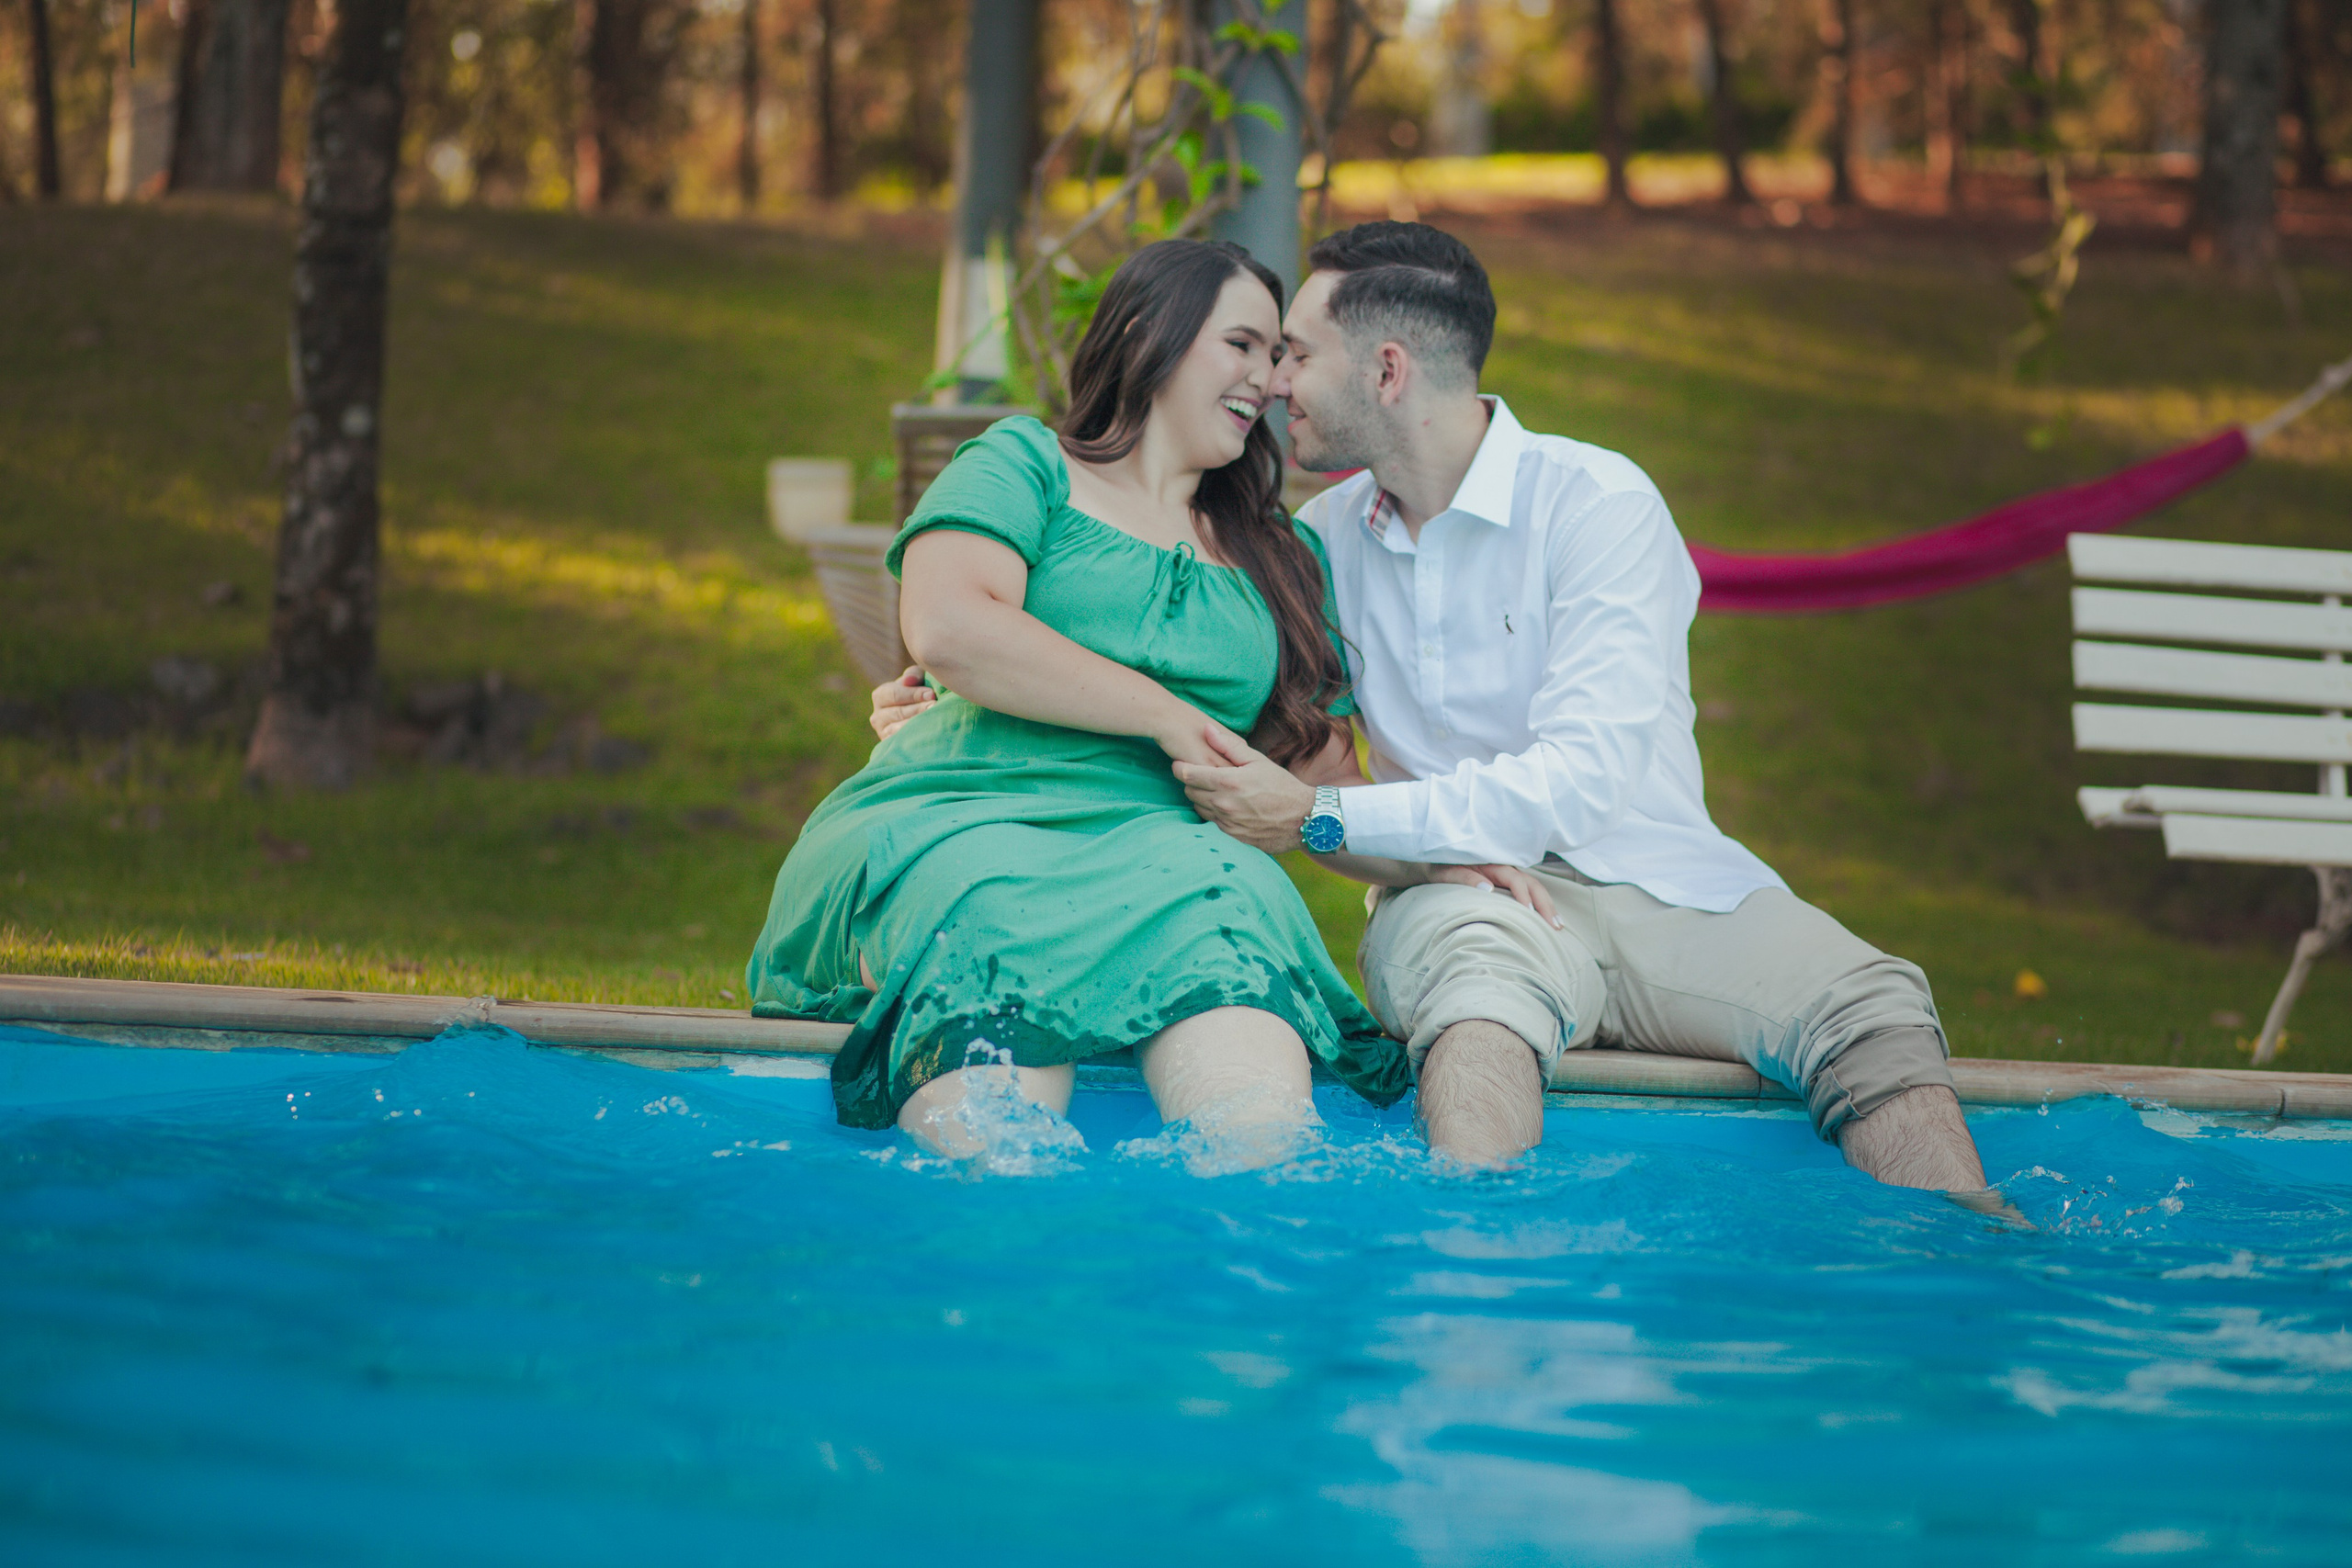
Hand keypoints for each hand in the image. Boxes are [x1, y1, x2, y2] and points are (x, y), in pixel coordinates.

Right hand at [869, 666, 935, 741]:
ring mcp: (883, 734)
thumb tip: (908, 681)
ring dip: (918, 724)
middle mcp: (877, 716)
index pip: (895, 694)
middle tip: (935, 706)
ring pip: (899, 730)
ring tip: (934, 719)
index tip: (932, 694)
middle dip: (919, 709)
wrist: (920, 716)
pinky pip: (901, 744)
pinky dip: (915, 739)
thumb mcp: (916, 679)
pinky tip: (929, 734)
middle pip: (898, 712)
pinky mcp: (891, 747)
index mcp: (880, 696)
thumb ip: (913, 675)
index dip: (914, 694)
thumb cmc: (919, 692)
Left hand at [1172, 726, 1315, 853]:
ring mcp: (1227, 822)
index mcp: (1228, 782)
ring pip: (1198, 808)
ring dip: (1202, 798)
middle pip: (1189, 791)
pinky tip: (1228, 805)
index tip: (1180, 763)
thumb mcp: (1258, 760)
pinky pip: (1212, 822)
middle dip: (1192, 782)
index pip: (1187, 774)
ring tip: (1216, 790)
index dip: (1180, 767)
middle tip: (1202, 775)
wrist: (1304, 819)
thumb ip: (1229, 746)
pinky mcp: (1232, 835)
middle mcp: (1224, 804)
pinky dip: (1215, 812)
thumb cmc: (1282, 785)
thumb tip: (1206, 729)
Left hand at [1427, 863, 1562, 928]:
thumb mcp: (1449, 871)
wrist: (1437, 859)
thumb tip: (1488, 889)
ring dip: (1547, 906)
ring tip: (1558, 926)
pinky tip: (1547, 919)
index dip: (1523, 896)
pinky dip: (1540, 905)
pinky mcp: (1507, 883)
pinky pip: (1528, 892)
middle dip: (1545, 905)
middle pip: (1532, 884)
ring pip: (1534, 888)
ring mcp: (1508, 875)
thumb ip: (1466, 878)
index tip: (1529, 914)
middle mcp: (1505, 868)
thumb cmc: (1442, 866)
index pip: (1514, 880)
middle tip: (1554, 926)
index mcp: (1492, 863)